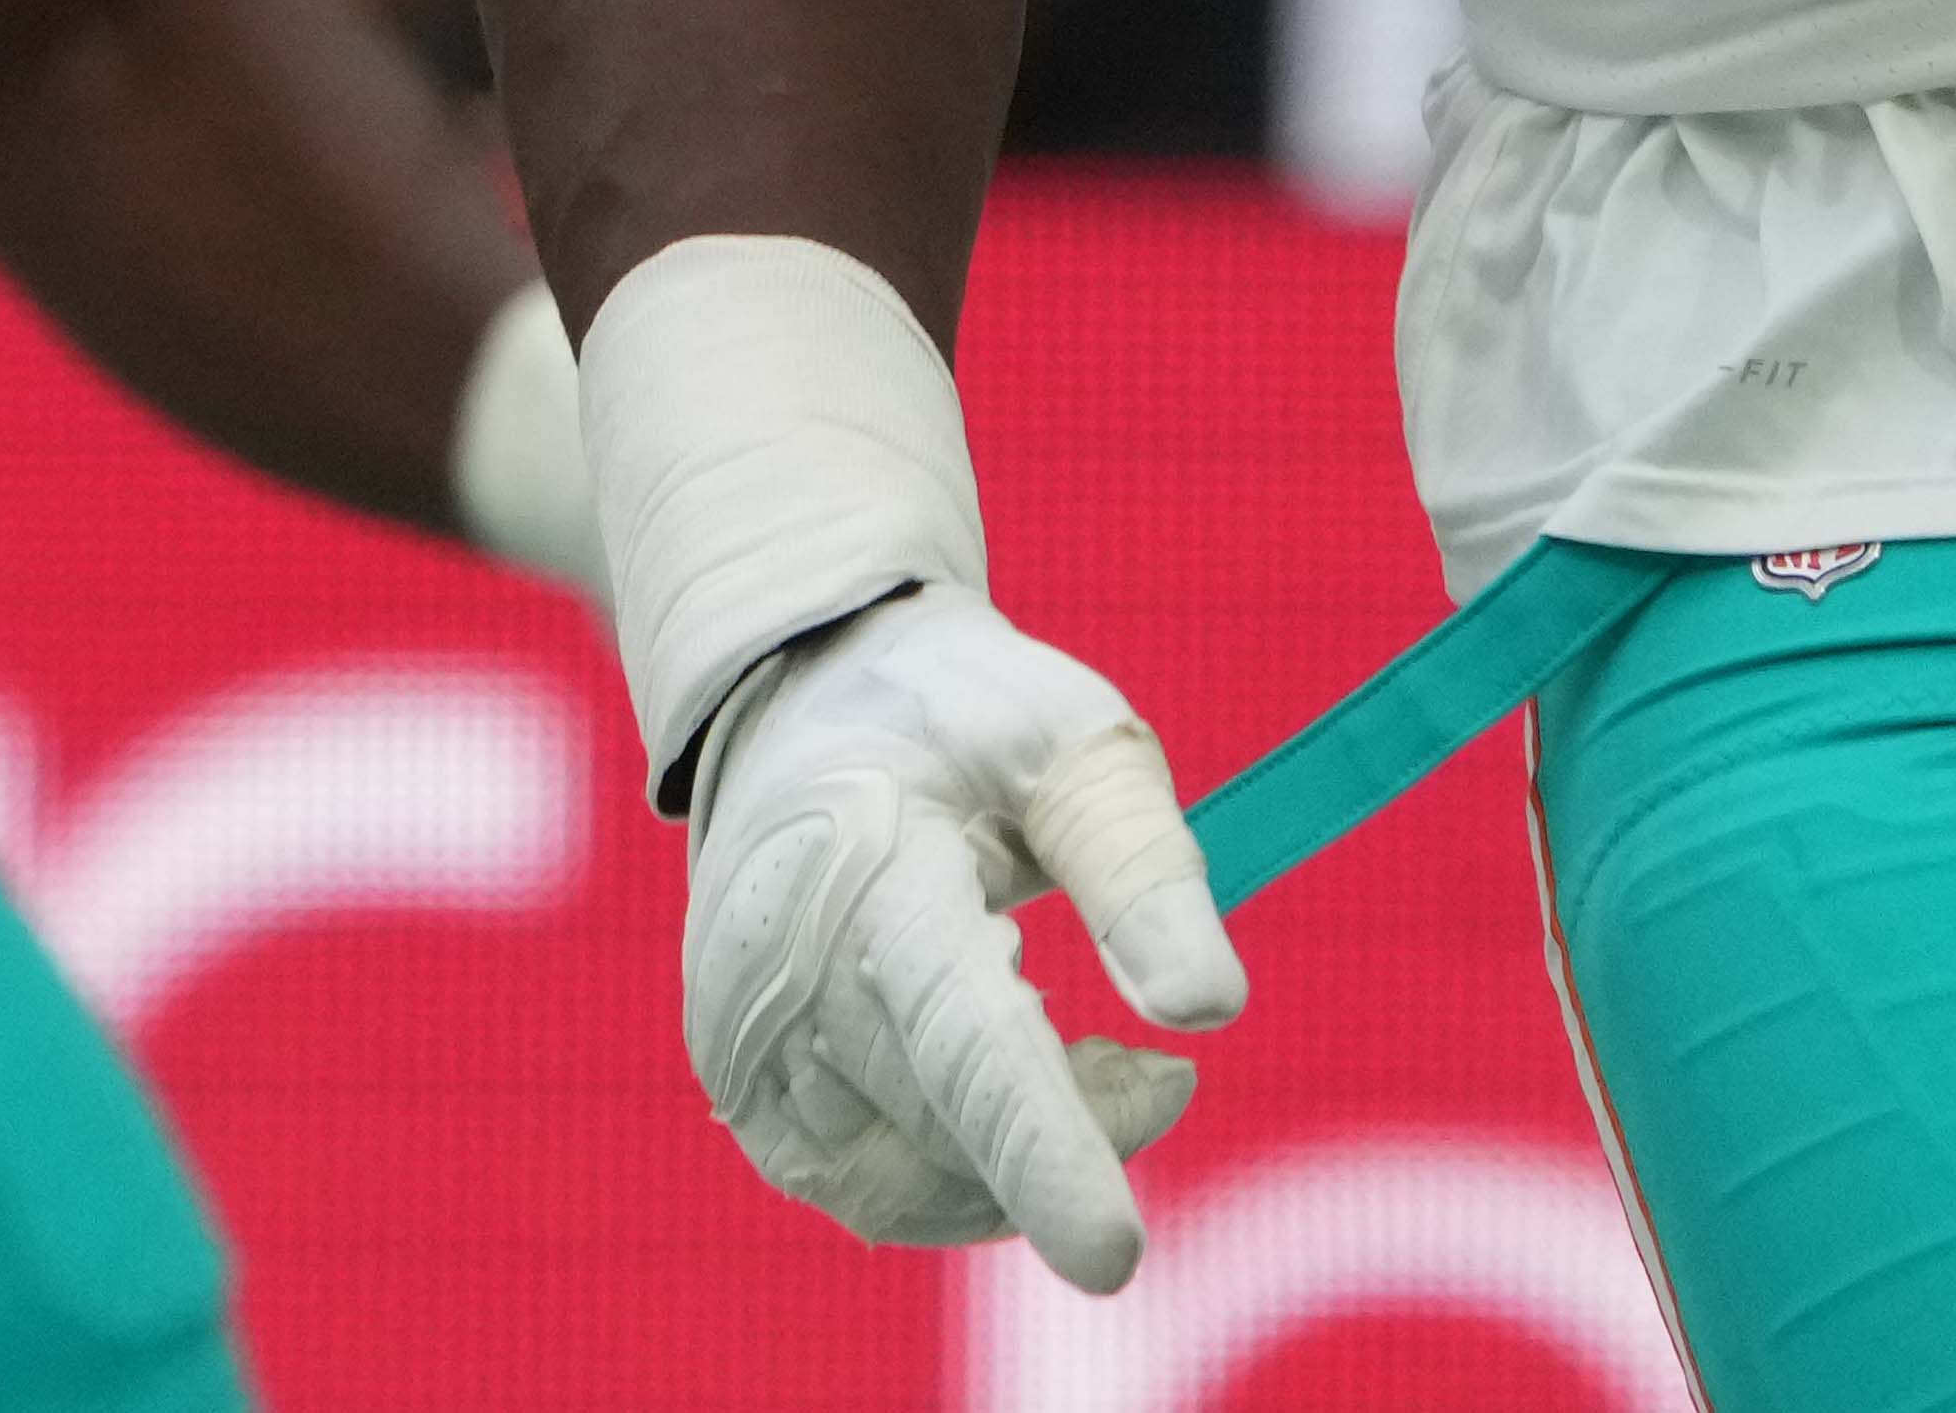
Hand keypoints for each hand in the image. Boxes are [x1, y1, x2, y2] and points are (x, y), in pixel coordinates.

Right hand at [680, 583, 1241, 1285]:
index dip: (1046, 1151)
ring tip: (1087, 1067)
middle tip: (1161, 1073)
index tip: (1116, 1257)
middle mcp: (779, 976)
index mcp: (870, 873)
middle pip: (952, 1128)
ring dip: (1020, 1168)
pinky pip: (863, 1189)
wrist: (800, 698)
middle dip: (1085, 1131)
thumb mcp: (1073, 739)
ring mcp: (745, 1044)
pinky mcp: (741, 1090)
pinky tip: (1006, 1095)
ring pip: (904, 1187)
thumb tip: (1213, 1009)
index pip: (965, 1039)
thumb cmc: (960, 713)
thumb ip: (1142, 868)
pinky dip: (957, 1177)